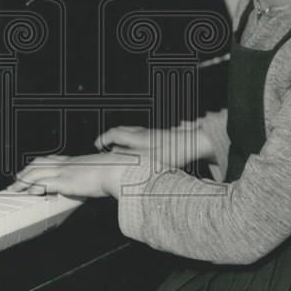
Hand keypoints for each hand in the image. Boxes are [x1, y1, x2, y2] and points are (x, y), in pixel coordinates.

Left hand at [6, 151, 135, 198]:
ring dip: (23, 181)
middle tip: (16, 180)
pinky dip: (35, 188)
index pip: (51, 160)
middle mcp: (67, 164)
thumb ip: (94, 176)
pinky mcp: (67, 181)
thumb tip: (97, 181)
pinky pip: (46, 183)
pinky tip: (29, 193)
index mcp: (75, 161)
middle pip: (39, 164)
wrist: (118, 169)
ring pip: (37, 173)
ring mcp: (66, 172)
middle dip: (25, 172)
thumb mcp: (101, 172)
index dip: (38, 165)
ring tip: (14, 189)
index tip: (30, 170)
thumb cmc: (115, 171)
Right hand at [95, 121, 211, 168]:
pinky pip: (138, 135)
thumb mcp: (150, 159)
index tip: (96, 145)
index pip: (114, 134)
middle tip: (102, 145)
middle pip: (121, 130)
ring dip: (120, 138)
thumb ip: (130, 157)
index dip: (103, 139)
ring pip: (130, 132)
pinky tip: (134, 150)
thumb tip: (114, 155)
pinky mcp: (157, 136)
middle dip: (109, 137)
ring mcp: (150, 133)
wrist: (194, 143)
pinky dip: (130, 140)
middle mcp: (142, 133)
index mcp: (138, 138)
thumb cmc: (173, 153)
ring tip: (115, 149)